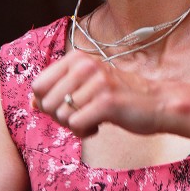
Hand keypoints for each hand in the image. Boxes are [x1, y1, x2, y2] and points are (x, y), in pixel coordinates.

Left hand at [31, 50, 164, 137]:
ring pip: (61, 116)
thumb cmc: (121, 96)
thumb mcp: (88, 85)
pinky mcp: (107, 101)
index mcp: (77, 58)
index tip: (68, 107)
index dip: (47, 103)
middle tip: (82, 116)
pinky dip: (85, 132)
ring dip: (74, 126)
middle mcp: (86, 65)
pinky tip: (99, 126)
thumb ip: (60, 90)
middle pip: (47, 103)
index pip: (38, 85)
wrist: (158, 103)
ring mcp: (97, 82)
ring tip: (93, 120)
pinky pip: (76, 125)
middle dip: (60, 118)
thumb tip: (31, 101)